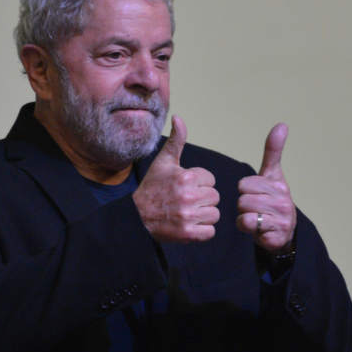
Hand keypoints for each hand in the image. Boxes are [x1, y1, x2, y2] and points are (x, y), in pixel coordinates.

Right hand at [133, 115, 219, 242]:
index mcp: (186, 176)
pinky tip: (189, 224)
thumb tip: (178, 117)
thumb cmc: (152, 187)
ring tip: (187, 212)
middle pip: (214, 197)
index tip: (184, 187)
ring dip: (203, 215)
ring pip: (214, 214)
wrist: (137, 216)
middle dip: (202, 199)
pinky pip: (210, 232)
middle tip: (185, 201)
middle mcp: (188, 195)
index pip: (210, 180)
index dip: (199, 183)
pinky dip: (202, 231)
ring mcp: (188, 215)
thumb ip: (176, 140)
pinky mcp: (188, 233)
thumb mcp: (163, 161)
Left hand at [236, 123, 296, 252]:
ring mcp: (280, 220)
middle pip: (242, 200)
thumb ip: (273, 150)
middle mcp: (283, 202)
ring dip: (245, 218)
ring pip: (244, 215)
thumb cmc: (273, 198)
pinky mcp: (275, 237)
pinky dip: (248, 230)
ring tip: (256, 218)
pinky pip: (248, 228)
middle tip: (255, 208)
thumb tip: (282, 124)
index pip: (244, 184)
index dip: (245, 190)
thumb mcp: (272, 174)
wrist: (284, 230)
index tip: (256, 193)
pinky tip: (259, 228)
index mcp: (278, 185)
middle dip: (244, 205)